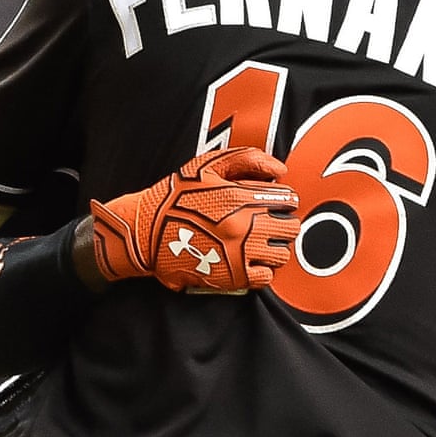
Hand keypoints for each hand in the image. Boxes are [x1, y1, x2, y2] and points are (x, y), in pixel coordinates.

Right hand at [90, 147, 299, 292]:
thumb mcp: (207, 165)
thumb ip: (247, 160)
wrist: (145, 232)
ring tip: (258, 243)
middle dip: (282, 224)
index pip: (288, 199)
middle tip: (268, 224)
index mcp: (242, 197)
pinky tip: (250, 261)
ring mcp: (241, 252)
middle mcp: (246, 226)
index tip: (274, 204)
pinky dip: (262, 270)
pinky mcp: (232, 275)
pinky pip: (266, 277)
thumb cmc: (175, 197)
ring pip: (282, 254)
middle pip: (290, 228)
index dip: (283, 200)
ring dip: (274, 248)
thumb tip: (281, 172)